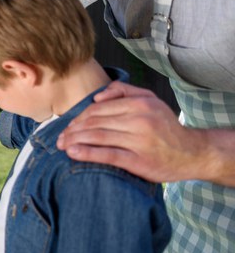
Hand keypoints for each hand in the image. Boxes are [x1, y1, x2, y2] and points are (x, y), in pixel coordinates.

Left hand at [56, 81, 203, 182]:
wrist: (193, 153)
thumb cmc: (166, 127)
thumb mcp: (151, 100)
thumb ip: (124, 91)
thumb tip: (97, 96)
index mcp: (139, 104)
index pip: (98, 109)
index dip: (78, 118)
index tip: (67, 127)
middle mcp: (140, 120)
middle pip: (94, 122)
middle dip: (72, 131)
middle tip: (60, 139)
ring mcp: (140, 141)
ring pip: (98, 137)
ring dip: (74, 141)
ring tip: (62, 146)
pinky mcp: (140, 161)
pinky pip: (108, 155)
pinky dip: (87, 153)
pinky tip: (73, 153)